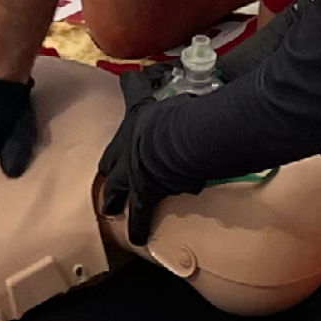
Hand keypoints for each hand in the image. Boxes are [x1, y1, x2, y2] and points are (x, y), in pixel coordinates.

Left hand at [94, 66, 203, 246]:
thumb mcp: (190, 101)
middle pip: (112, 154)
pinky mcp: (140, 192)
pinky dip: (138, 226)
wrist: (178, 140)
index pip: (133, 87)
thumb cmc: (190, 115)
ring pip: (114, 186)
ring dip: (114, 198)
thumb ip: (194, 102)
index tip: (132, 81)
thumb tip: (209, 99)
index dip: (133, 85)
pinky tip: (137, 239)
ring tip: (111, 209)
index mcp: (141, 111)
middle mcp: (128, 140)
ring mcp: (130, 168)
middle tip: (111, 173)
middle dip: (112, 165)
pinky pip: (138, 213)